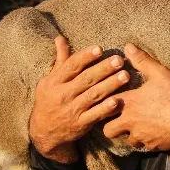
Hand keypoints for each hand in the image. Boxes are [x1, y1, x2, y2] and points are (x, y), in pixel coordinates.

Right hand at [28, 36, 128, 163]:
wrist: (44, 131)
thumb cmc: (49, 100)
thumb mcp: (49, 80)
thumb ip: (60, 60)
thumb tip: (60, 38)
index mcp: (54, 81)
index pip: (71, 66)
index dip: (85, 56)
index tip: (100, 48)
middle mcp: (63, 95)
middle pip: (86, 79)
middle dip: (103, 69)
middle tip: (119, 60)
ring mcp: (72, 110)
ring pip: (93, 95)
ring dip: (110, 85)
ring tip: (125, 75)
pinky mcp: (81, 124)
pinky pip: (95, 115)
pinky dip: (106, 109)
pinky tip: (118, 101)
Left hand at [101, 44, 169, 155]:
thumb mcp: (159, 74)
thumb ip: (142, 60)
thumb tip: (128, 46)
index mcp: (129, 103)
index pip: (105, 106)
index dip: (105, 105)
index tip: (108, 102)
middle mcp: (130, 121)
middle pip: (108, 130)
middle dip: (111, 126)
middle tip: (118, 119)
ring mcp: (141, 136)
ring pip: (126, 140)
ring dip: (129, 134)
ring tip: (137, 126)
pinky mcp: (152, 146)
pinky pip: (143, 146)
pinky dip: (145, 141)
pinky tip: (152, 133)